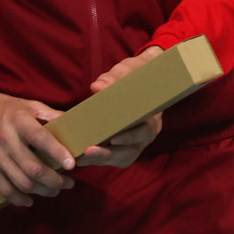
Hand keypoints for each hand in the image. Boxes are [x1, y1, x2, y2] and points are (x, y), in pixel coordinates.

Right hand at [0, 89, 77, 205]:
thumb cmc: (5, 108)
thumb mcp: (29, 105)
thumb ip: (51, 116)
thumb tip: (75, 125)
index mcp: (19, 121)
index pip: (41, 139)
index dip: (58, 153)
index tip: (72, 165)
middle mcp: (6, 140)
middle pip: (32, 168)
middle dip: (54, 180)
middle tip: (68, 183)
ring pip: (21, 182)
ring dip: (41, 191)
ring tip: (55, 190)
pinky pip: (4, 190)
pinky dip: (18, 199)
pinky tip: (31, 200)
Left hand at [81, 48, 166, 168]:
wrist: (141, 82)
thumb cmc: (134, 76)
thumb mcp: (126, 72)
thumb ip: (111, 80)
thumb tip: (96, 87)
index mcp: (152, 118)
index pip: (144, 131)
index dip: (129, 137)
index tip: (112, 139)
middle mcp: (147, 135)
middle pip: (130, 151)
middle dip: (109, 154)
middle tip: (88, 151)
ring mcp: (137, 144)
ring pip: (122, 158)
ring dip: (101, 159)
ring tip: (81, 158)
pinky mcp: (126, 149)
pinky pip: (115, 159)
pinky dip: (100, 160)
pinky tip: (82, 158)